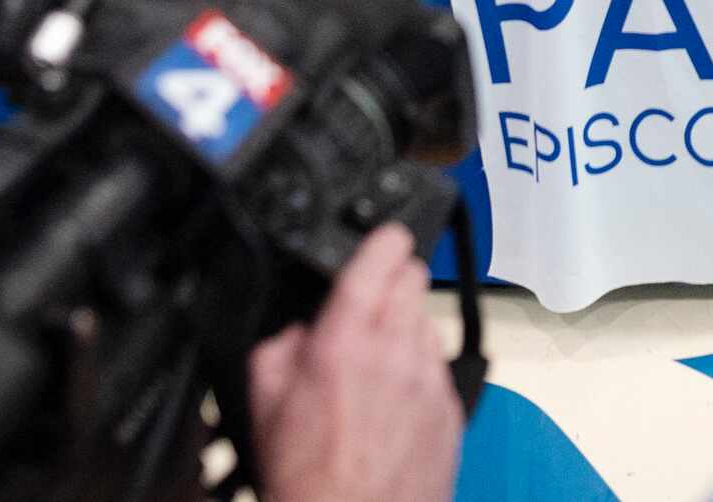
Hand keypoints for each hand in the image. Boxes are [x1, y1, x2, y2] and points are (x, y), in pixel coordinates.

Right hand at [252, 226, 461, 501]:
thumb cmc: (309, 478)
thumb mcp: (262, 402)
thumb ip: (280, 345)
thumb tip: (299, 327)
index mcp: (346, 341)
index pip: (380, 255)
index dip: (381, 238)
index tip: (381, 235)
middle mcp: (396, 351)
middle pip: (413, 277)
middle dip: (392, 281)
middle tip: (369, 304)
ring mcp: (429, 378)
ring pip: (427, 320)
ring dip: (405, 327)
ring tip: (375, 364)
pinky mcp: (451, 407)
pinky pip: (439, 366)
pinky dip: (419, 370)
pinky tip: (393, 400)